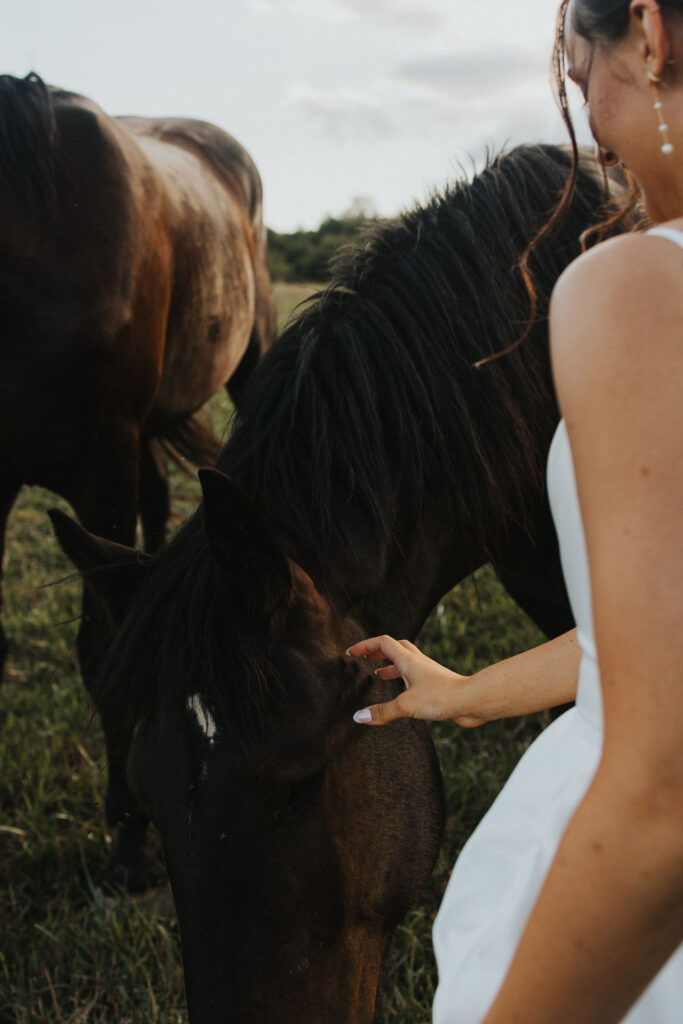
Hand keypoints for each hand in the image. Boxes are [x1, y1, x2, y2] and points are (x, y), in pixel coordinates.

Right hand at [347, 635, 482, 726]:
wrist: (472, 700)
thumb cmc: (442, 697)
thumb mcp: (406, 705)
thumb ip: (382, 711)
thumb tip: (359, 717)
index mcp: (408, 660)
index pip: (382, 643)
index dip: (365, 645)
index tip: (351, 653)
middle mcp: (418, 663)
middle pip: (395, 648)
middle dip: (378, 652)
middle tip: (365, 659)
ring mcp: (428, 673)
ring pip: (406, 663)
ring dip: (390, 666)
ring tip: (378, 676)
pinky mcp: (436, 686)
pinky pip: (415, 678)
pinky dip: (403, 681)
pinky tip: (401, 695)